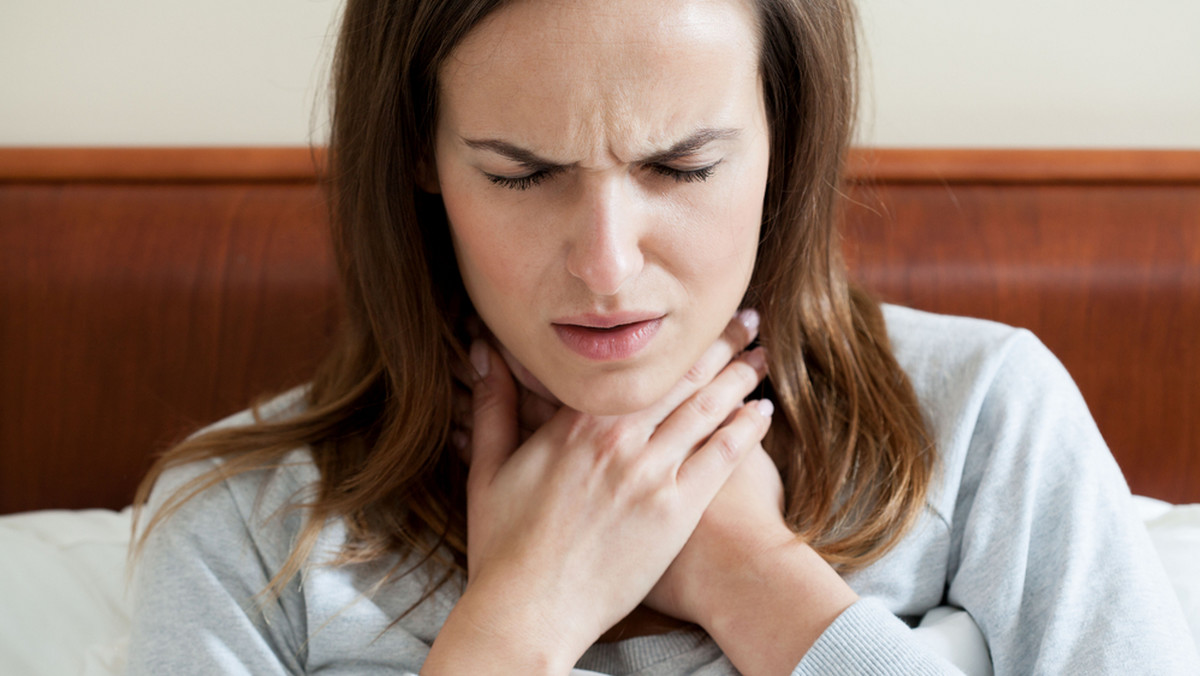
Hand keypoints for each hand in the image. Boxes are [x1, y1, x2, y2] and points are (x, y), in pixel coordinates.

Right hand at [440, 312, 770, 667]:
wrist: (529, 609)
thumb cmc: (503, 547)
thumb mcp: (487, 470)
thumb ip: (494, 405)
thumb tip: (482, 350)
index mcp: (574, 422)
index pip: (632, 366)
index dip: (669, 339)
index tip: (691, 316)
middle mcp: (618, 437)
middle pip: (678, 377)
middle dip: (716, 345)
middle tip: (745, 320)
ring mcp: (650, 472)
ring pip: (705, 408)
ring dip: (738, 377)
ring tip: (761, 354)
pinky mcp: (675, 510)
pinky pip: (721, 456)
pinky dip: (745, 429)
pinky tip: (763, 410)